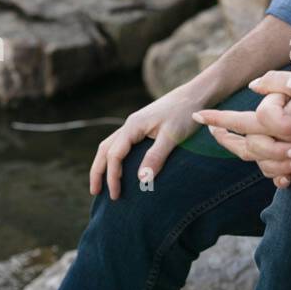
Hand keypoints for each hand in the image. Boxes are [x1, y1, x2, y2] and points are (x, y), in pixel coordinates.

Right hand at [89, 83, 212, 200]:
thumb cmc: (185, 114)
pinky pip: (123, 144)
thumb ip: (156, 157)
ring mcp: (136, 124)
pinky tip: (122, 167)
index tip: (115, 195)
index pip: (114, 155)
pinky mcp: (144, 126)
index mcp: (133, 126)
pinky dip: (116, 157)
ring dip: (104, 163)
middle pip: (105, 149)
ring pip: (112, 145)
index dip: (112, 176)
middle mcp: (130, 124)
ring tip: (102, 182)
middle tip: (94, 192)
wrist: (196, 94)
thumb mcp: (172, 136)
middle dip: (98, 170)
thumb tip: (140, 180)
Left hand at [195, 66, 290, 187]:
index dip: (218, 117)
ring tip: (234, 142)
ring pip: (262, 164)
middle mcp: (287, 144)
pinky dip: (270, 168)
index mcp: (282, 121)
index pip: (243, 121)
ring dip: (246, 153)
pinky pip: (283, 174)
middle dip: (227, 138)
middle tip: (212, 129)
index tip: (198, 115)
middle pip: (248, 148)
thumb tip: (254, 86)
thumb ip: (278, 80)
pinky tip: (263, 160)